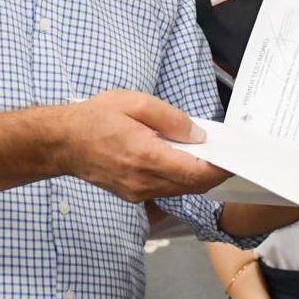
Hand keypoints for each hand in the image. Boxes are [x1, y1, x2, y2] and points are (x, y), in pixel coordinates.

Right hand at [58, 90, 229, 201]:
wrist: (63, 143)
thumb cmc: (97, 118)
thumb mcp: (136, 103)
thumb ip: (170, 118)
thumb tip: (196, 134)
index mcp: (145, 156)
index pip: (194, 172)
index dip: (219, 168)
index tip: (235, 158)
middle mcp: (143, 181)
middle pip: (192, 185)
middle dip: (213, 172)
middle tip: (226, 154)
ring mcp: (137, 192)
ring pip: (180, 190)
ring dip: (196, 176)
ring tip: (205, 154)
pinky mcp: (132, 196)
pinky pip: (165, 190)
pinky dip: (179, 178)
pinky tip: (180, 160)